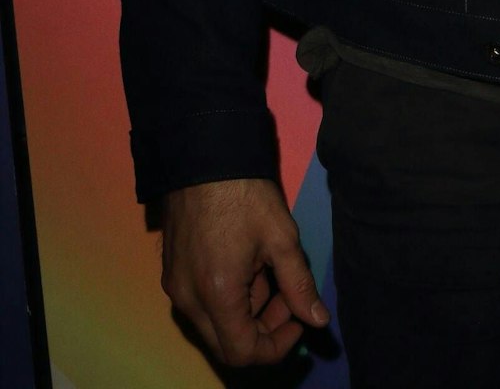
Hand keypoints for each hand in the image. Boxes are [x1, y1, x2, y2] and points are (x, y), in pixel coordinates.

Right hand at [161, 177, 329, 366]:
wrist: (202, 155)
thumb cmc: (244, 193)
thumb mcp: (281, 238)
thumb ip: (299, 285)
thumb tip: (318, 320)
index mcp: (216, 294)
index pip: (242, 352)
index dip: (275, 347)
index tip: (297, 321)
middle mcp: (187, 299)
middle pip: (225, 343)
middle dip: (263, 329)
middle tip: (287, 298)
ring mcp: (175, 287)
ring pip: (213, 324)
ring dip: (246, 313)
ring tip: (268, 273)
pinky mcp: (171, 273)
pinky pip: (200, 304)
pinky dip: (227, 299)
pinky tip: (246, 266)